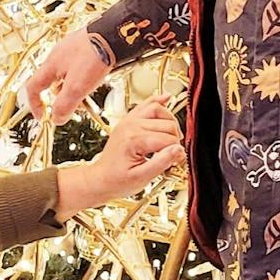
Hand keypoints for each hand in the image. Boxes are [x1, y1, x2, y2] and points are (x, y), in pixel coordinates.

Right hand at [24, 27, 113, 124]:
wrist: (114, 34)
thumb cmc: (93, 57)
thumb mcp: (77, 87)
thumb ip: (64, 105)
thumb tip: (56, 119)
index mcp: (50, 64)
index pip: (33, 87)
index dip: (35, 104)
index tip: (43, 117)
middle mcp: (57, 55)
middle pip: (51, 82)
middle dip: (59, 97)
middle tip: (73, 106)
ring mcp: (71, 48)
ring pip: (65, 74)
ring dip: (72, 87)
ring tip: (87, 92)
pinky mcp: (85, 45)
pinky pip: (78, 66)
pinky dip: (82, 77)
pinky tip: (94, 78)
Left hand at [56, 99, 184, 216]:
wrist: (101, 179)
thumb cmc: (117, 180)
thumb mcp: (142, 177)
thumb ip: (162, 162)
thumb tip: (178, 150)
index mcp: (134, 139)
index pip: (168, 139)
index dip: (176, 152)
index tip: (176, 162)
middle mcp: (131, 125)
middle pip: (167, 124)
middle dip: (175, 140)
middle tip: (173, 155)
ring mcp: (129, 121)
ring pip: (159, 110)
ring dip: (171, 123)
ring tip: (171, 138)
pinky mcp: (129, 121)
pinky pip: (146, 104)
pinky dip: (158, 101)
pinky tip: (167, 98)